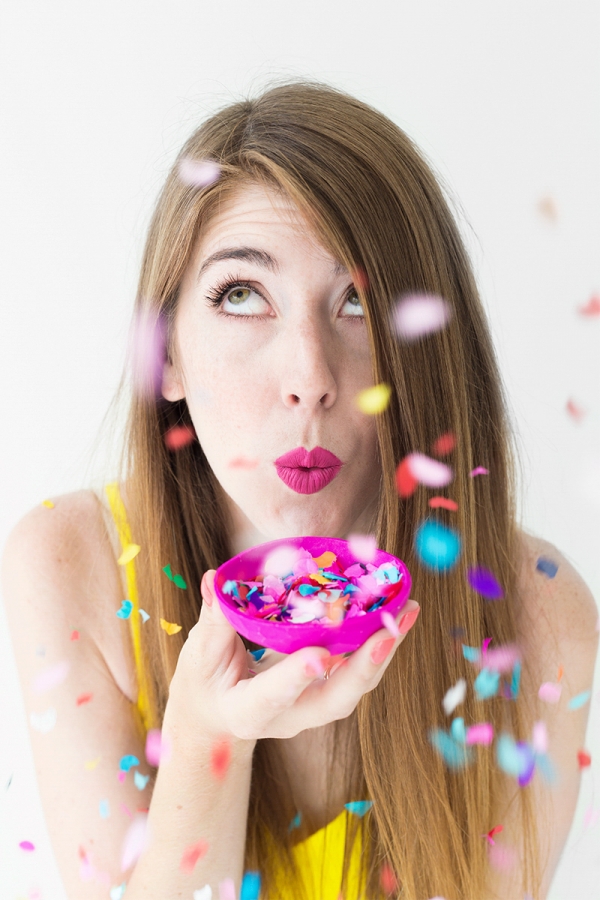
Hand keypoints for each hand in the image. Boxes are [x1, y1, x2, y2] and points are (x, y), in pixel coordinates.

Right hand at [168, 569, 419, 744]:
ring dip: (384, 649)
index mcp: (248, 712)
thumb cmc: (205, 682)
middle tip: (389, 630)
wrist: (218, 713)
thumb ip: (213, 620)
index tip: (318, 656)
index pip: (273, 697)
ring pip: (355, 686)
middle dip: (365, 667)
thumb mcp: (199, 655)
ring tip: (407, 611)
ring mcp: (313, 706)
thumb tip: (215, 579)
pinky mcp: (329, 689)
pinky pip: (359, 668)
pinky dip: (379, 641)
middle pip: (334, 700)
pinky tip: (397, 610)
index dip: (294, 678)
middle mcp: (291, 717)